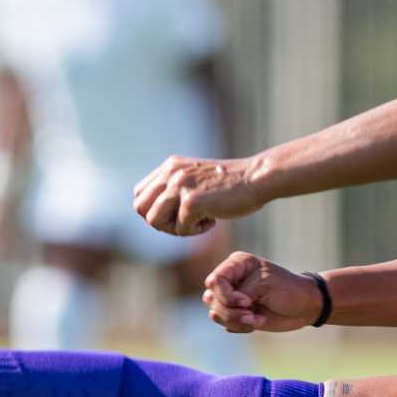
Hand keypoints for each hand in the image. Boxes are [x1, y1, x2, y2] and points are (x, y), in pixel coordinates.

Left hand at [133, 155, 266, 236]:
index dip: (153, 211)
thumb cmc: (231, 184)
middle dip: (160, 222)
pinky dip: (197, 231)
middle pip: (140, 208)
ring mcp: (180, 186)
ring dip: (174, 228)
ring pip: (153, 220)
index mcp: (170, 166)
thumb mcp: (195, 178)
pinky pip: (180, 229)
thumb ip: (174, 188)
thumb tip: (151, 215)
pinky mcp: (192, 201)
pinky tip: (213, 220)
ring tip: (197, 221)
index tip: (177, 214)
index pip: (139, 194)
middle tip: (184, 221)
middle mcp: (171, 173)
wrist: (257, 179)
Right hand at [201, 252, 320, 332]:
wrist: (305, 307)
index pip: (215, 280)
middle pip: (211, 298)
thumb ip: (238, 295)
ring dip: (235, 320)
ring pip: (215, 313)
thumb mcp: (264, 286)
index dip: (226, 295)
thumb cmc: (288, 290)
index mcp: (237, 264)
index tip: (247, 302)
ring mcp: (233, 297)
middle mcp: (231, 279)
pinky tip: (257, 321)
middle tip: (252, 314)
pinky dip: (240, 327)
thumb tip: (214, 312)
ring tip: (256, 319)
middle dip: (231, 311)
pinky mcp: (237, 313)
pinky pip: (225, 324)